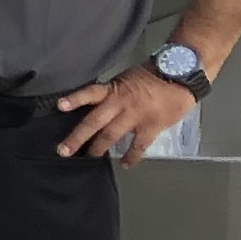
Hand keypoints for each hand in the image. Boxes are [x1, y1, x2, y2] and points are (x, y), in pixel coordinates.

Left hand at [58, 65, 197, 162]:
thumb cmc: (153, 75)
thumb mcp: (126, 79)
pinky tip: (125, 164)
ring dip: (98, 147)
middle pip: (94, 122)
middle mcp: (120, 104)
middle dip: (77, 137)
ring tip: (89, 157)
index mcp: (113, 90)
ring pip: (111, 135)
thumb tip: (97, 106)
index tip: (59, 107)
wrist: (181, 74)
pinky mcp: (151, 126)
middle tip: (63, 151)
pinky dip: (131, 156)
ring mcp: (135, 116)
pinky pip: (138, 145)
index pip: (89, 93)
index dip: (74, 99)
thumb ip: (112, 93)